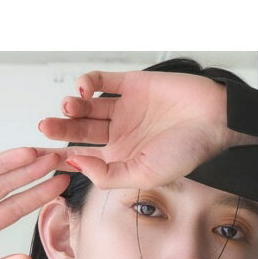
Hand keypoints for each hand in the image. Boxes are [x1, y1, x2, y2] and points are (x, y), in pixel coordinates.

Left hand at [37, 70, 245, 189]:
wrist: (213, 122)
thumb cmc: (185, 154)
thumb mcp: (142, 176)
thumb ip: (106, 175)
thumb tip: (73, 162)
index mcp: (121, 159)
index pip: (84, 158)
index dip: (63, 156)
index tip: (44, 158)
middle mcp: (120, 134)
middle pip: (80, 131)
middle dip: (61, 129)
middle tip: (46, 127)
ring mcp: (125, 109)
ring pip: (88, 107)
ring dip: (73, 107)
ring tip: (70, 108)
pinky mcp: (132, 84)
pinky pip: (103, 82)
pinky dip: (88, 84)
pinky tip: (84, 91)